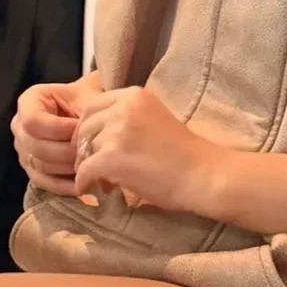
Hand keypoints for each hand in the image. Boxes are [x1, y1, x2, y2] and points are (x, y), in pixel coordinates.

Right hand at [13, 76, 103, 194]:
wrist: (89, 113)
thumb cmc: (89, 101)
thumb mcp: (88, 97)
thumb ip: (85, 114)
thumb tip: (87, 139)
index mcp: (29, 101)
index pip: (33, 121)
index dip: (59, 129)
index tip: (82, 129)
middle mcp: (20, 126)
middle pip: (35, 147)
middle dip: (66, 152)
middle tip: (91, 153)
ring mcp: (23, 150)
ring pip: (40, 166)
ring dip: (67, 169)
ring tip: (90, 166)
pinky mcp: (32, 169)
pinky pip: (43, 182)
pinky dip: (63, 186)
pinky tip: (82, 186)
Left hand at [72, 85, 224, 214]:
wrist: (203, 175)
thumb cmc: (184, 154)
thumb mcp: (154, 120)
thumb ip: (127, 119)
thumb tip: (95, 137)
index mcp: (134, 96)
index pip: (92, 106)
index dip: (86, 127)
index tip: (87, 143)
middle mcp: (123, 108)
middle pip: (85, 127)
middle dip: (83, 148)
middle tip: (91, 166)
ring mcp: (116, 132)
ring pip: (84, 150)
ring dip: (88, 167)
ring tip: (102, 182)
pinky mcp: (111, 158)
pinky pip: (85, 171)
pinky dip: (83, 183)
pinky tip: (88, 190)